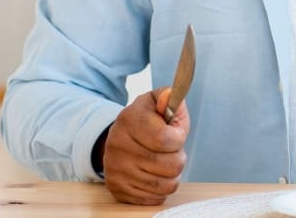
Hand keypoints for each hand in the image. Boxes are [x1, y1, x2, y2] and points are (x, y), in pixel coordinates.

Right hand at [103, 88, 188, 204]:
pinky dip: (161, 188)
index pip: (166, 139)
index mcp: (129, 119)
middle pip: (170, 165)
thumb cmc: (146, 121)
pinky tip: (154, 174)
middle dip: (178, 157)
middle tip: (169, 150)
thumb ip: (169, 98)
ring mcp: (116, 169)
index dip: (178, 138)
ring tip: (163, 162)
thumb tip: (169, 98)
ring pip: (166, 184)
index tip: (175, 134)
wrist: (119, 138)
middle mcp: (118, 145)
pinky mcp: (117, 188)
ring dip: (171, 174)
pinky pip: (155, 198)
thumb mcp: (157, 103)